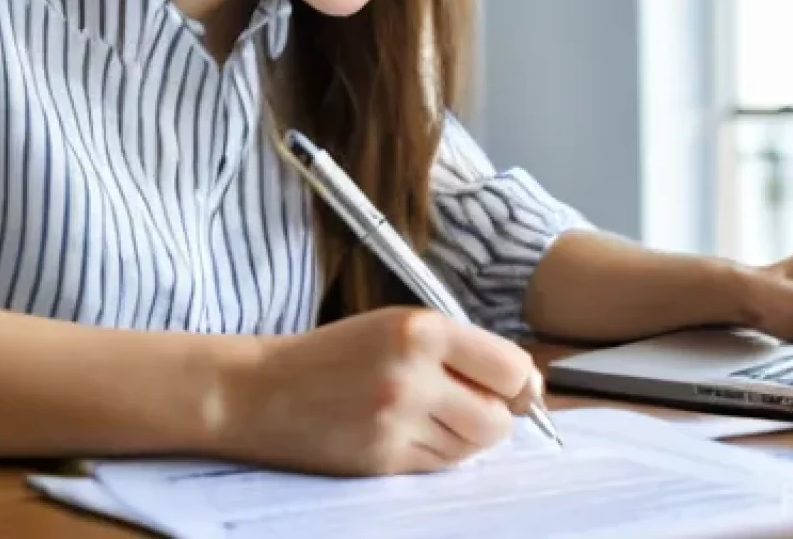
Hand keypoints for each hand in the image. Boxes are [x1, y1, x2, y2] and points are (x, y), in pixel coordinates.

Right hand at [215, 306, 538, 476]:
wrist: (265, 388)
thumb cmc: (338, 351)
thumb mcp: (399, 326)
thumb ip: (461, 349)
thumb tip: (527, 385)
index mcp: (421, 329)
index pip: (509, 368)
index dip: (518, 382)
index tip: (511, 385)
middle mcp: (412, 374)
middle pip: (498, 418)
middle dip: (494, 415)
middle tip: (469, 402)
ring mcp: (396, 421)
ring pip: (471, 447)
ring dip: (464, 436)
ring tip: (429, 413)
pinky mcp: (382, 460)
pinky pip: (439, 466)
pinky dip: (436, 453)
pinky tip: (408, 431)